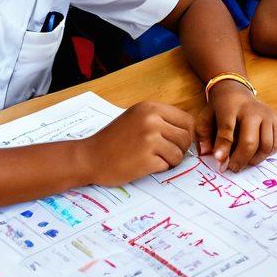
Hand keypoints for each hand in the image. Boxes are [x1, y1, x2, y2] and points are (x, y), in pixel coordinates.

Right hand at [77, 101, 193, 185]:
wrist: (89, 157)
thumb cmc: (113, 139)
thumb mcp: (136, 117)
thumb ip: (159, 119)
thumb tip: (187, 129)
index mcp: (151, 108)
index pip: (186, 120)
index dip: (186, 134)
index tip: (178, 142)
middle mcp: (152, 120)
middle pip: (186, 137)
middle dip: (180, 149)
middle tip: (168, 155)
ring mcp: (149, 139)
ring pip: (179, 153)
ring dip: (171, 161)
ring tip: (156, 160)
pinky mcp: (146, 159)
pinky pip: (167, 166)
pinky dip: (160, 169)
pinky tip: (146, 165)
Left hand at [195, 81, 276, 172]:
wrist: (237, 92)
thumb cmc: (220, 110)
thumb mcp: (206, 117)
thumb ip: (203, 136)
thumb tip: (207, 154)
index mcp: (231, 106)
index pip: (227, 128)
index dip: (223, 148)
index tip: (220, 162)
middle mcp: (253, 109)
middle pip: (250, 142)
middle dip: (239, 160)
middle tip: (231, 168)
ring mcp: (268, 114)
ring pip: (266, 146)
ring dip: (254, 160)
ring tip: (244, 160)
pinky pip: (276, 145)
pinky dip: (266, 154)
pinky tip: (256, 151)